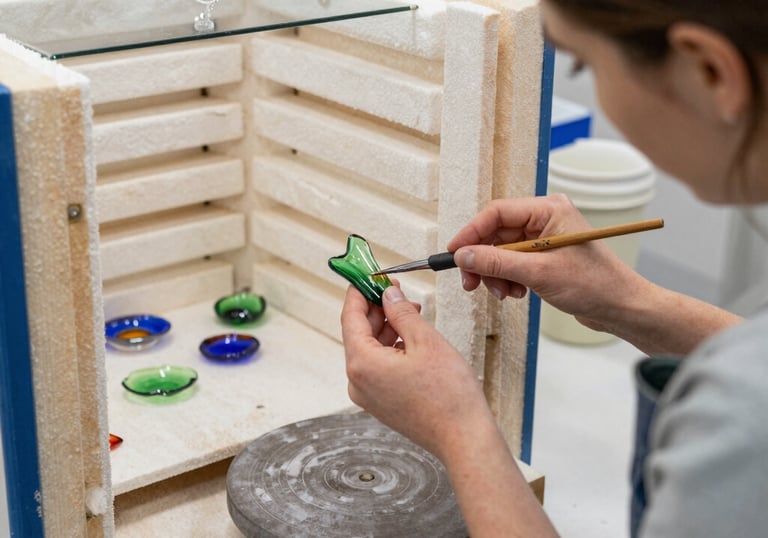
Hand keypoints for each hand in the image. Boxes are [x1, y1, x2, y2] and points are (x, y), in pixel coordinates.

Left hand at [341, 284, 491, 461]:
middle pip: (359, 333)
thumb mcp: (425, 340)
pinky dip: (391, 348)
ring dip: (387, 328)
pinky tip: (410, 338)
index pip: (350, 317)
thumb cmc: (449, 396)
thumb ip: (401, 312)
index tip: (367, 275)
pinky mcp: (381, 403)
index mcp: (362, 364)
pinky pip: (378, 367)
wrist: (464, 438)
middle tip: (394, 290)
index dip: (359, 292)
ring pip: (370, 350)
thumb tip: (388, 295)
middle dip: (377, 309)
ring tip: (411, 313)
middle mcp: (358, 382)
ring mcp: (368, 396)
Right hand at [446, 194, 642, 330]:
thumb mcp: (538, 273)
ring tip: (503, 293)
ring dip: (495, 273)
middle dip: (483, 260)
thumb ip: (497, 263)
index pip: (497, 213)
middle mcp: (545, 219)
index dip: (472, 233)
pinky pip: (512, 263)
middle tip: (471, 283)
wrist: (621, 307)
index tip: (454, 254)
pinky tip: (516, 293)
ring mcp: (544, 238)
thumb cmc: (594, 284)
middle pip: (496, 233)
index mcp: (548, 210)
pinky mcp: (544, 256)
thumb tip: (462, 256)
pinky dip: (507, 278)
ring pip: (501, 251)